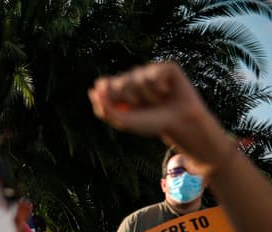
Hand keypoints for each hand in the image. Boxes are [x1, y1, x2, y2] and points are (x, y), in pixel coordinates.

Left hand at [88, 62, 228, 174]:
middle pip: (119, 82)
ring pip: (137, 77)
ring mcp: (149, 71)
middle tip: (143, 107)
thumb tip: (92, 90)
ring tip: (157, 101)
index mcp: (121, 89)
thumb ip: (105, 109)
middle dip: (130, 99)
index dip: (109, 95)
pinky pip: (154, 73)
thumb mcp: (124, 121)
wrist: (179, 123)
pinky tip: (166, 91)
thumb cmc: (151, 123)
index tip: (121, 106)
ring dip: (146, 95)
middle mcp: (133, 77)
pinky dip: (158, 87)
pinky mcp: (166, 67)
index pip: (103, 84)